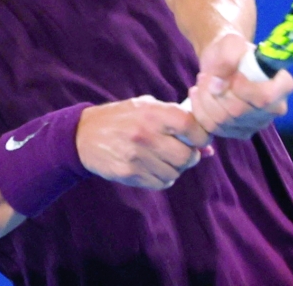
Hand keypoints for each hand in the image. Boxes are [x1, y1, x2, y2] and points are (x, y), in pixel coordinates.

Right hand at [76, 96, 212, 189]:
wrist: (83, 135)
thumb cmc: (122, 118)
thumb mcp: (147, 108)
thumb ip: (178, 121)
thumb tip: (209, 148)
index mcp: (153, 113)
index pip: (193, 128)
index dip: (201, 136)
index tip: (197, 138)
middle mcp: (145, 134)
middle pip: (187, 156)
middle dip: (189, 156)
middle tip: (180, 151)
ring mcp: (136, 156)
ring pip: (175, 173)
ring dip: (174, 168)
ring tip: (162, 158)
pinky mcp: (128, 173)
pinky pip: (160, 183)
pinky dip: (161, 178)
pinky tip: (151, 166)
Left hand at [188, 32, 292, 138]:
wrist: (222, 62)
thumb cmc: (232, 49)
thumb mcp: (230, 42)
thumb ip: (227, 58)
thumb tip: (218, 86)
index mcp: (282, 85)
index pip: (265, 97)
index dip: (242, 89)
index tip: (231, 75)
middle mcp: (274, 109)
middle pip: (239, 111)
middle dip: (216, 91)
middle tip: (208, 75)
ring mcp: (256, 124)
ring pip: (222, 120)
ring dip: (205, 98)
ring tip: (204, 81)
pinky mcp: (239, 132)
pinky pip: (213, 128)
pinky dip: (199, 109)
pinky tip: (199, 94)